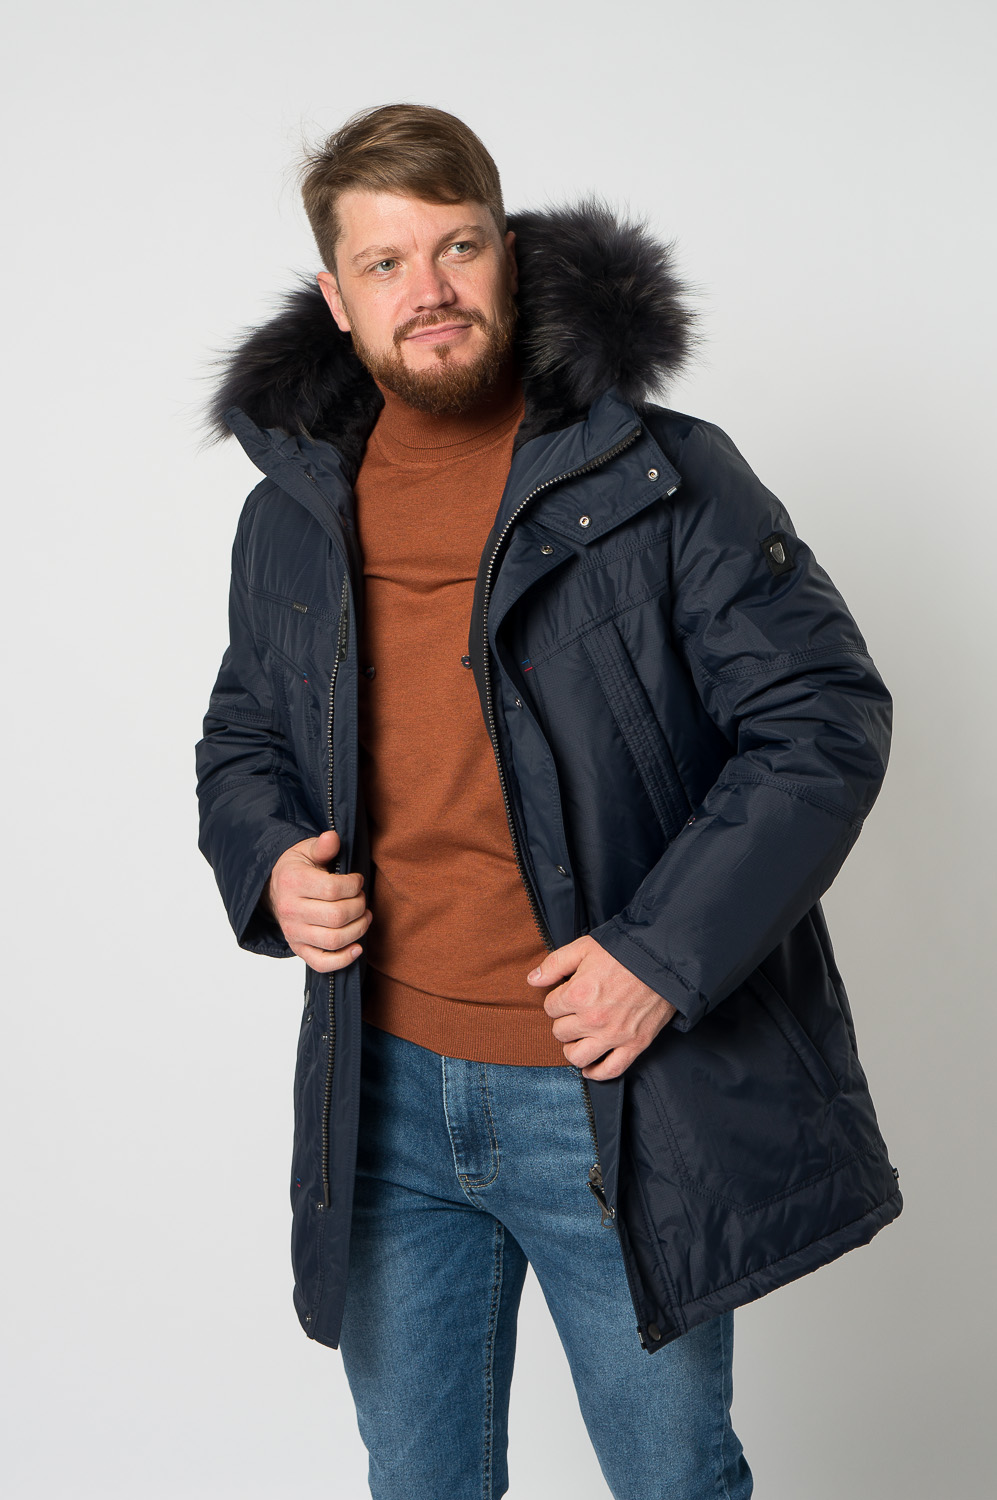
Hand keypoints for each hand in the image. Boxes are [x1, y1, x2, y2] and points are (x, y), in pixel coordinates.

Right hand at [264, 829, 371, 971]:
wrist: (274, 890)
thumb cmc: (297, 869)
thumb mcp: (306, 850)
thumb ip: (322, 846)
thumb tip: (333, 837)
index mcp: (292, 882)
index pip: (332, 890)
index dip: (354, 885)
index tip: (358, 881)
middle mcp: (290, 910)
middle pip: (336, 916)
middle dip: (359, 907)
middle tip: (362, 899)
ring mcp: (293, 933)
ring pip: (333, 940)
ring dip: (358, 929)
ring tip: (364, 917)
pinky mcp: (298, 949)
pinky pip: (321, 963)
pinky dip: (343, 960)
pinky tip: (357, 948)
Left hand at [527, 936, 676, 1079]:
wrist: (664, 960)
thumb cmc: (624, 952)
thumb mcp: (585, 947)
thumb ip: (555, 964)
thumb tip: (532, 980)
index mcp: (578, 994)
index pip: (550, 1007)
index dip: (557, 999)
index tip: (568, 994)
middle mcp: (593, 1019)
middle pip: (560, 1032)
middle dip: (564, 1021)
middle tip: (575, 1012)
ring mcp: (614, 1036)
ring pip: (577, 1057)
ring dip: (573, 1048)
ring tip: (578, 1038)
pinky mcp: (634, 1045)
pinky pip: (610, 1070)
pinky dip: (596, 1073)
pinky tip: (589, 1068)